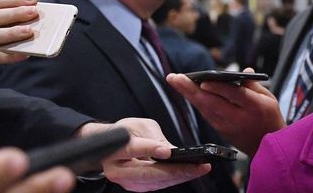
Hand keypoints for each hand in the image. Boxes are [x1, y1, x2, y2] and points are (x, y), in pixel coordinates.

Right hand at [79, 118, 210, 191]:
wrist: (112, 146)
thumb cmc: (127, 133)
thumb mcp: (140, 126)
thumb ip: (154, 137)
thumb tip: (170, 151)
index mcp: (114, 149)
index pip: (132, 149)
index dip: (151, 149)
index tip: (167, 151)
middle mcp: (118, 170)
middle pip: (148, 173)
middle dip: (175, 171)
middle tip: (197, 166)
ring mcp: (127, 182)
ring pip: (156, 182)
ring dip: (180, 177)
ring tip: (200, 169)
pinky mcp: (137, 187)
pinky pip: (158, 185)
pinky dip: (175, 179)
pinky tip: (190, 172)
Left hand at [167, 68, 283, 154]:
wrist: (268, 148)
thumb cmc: (270, 119)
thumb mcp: (269, 99)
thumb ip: (254, 85)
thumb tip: (244, 71)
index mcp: (254, 107)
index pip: (233, 95)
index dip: (217, 88)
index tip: (203, 81)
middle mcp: (238, 118)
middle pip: (211, 102)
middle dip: (190, 89)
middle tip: (174, 77)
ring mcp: (227, 126)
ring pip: (204, 109)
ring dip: (188, 95)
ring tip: (175, 81)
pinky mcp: (220, 130)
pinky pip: (206, 114)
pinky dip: (196, 102)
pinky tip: (187, 92)